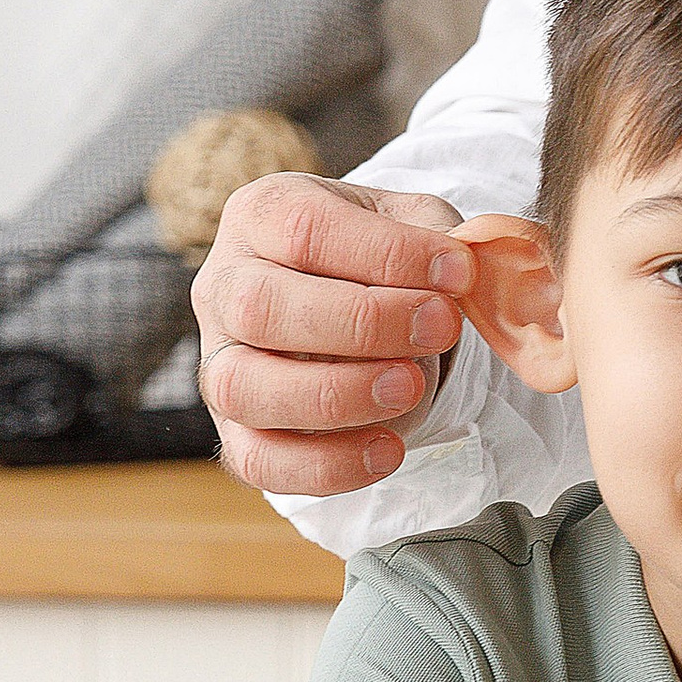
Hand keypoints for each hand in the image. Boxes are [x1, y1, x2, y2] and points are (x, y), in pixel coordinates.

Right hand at [194, 175, 474, 496]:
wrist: (368, 309)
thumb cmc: (386, 255)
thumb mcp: (416, 221)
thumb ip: (439, 235)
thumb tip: (462, 269)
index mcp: (263, 214)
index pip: (303, 229)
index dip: (386, 253)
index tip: (458, 273)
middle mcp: (225, 286)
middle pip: (260, 307)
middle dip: (361, 323)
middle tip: (441, 327)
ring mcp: (220, 361)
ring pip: (242, 386)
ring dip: (335, 394)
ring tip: (411, 386)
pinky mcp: (235, 430)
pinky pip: (257, 460)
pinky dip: (324, 466)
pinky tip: (389, 451)